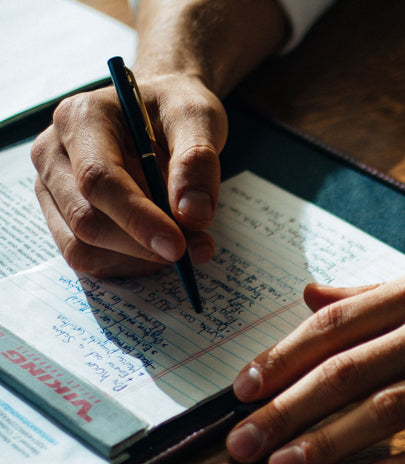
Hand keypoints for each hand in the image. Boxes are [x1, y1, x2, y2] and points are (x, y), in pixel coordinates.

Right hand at [30, 73, 225, 276]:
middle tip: (198, 247)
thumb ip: (197, 161)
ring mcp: (52, 186)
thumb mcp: (198, 117)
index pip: (98, 179)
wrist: (159, 107)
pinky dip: (130, 262)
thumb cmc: (174, 107)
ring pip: (83, 247)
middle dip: (144, 244)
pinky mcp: (63, 213)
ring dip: (139, 259)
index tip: (178, 245)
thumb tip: (193, 215)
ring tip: (189, 243)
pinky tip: (161, 247)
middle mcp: (53, 153)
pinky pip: (89, 256)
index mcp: (81, 118)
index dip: (138, 218)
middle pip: (86, 219)